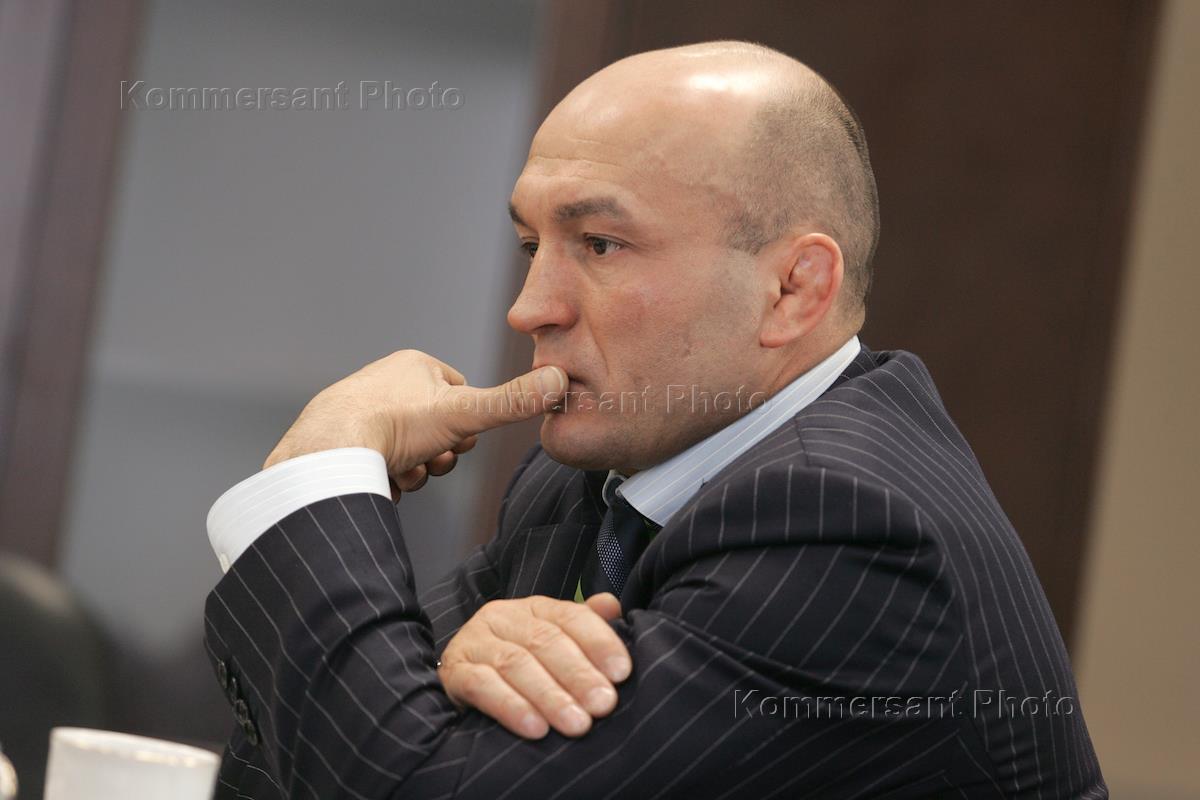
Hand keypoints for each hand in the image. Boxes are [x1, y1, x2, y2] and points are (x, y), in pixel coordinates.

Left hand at [262, 350, 565, 495]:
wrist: (330, 452)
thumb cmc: (395, 424)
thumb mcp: (466, 412)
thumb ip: (513, 402)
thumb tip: (559, 380)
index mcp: (414, 365)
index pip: (462, 394)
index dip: (468, 425)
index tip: (459, 438)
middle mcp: (384, 383)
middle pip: (437, 427)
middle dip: (440, 453)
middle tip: (431, 461)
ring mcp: (361, 413)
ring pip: (411, 449)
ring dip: (417, 470)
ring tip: (403, 473)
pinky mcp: (342, 442)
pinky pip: (382, 464)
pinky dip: (388, 478)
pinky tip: (382, 481)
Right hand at [438, 593, 630, 738]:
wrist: (461, 675)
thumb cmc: (521, 660)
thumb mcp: (553, 639)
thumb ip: (585, 625)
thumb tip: (613, 607)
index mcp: (534, 607)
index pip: (571, 616)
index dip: (599, 641)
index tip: (622, 672)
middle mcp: (503, 617)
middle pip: (545, 641)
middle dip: (578, 674)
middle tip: (604, 705)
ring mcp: (475, 642)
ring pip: (516, 665)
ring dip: (550, 696)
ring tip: (577, 724)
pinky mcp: (455, 672)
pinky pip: (482, 687)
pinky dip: (511, 707)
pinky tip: (535, 729)